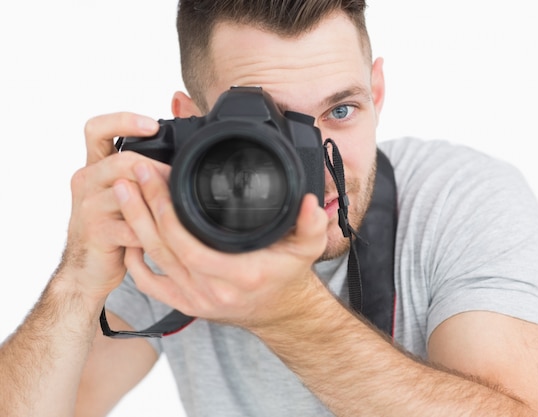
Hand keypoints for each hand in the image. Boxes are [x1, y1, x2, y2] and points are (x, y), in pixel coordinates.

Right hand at [58, 112, 161, 301]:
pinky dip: (154, 229)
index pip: (96, 129)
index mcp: (94, 166)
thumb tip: (183, 154)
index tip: (152, 125)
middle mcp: (86, 181)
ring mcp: (88, 206)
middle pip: (122, 161)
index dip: (124, 121)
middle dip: (158, 169)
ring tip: (177, 206)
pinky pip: (132, 225)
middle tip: (180, 180)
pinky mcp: (97, 232)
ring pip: (128, 192)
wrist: (88, 269)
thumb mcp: (125, 195)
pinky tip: (168, 234)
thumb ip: (142, 173)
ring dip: (158, 199)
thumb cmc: (113, 228)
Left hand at [114, 160, 327, 328]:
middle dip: (143, 208)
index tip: (155, 177)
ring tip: (124, 192)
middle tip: (131, 174)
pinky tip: (128, 236)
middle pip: (163, 248)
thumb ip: (311, 224)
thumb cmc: (288, 276)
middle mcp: (212, 291)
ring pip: (153, 262)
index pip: (189, 244)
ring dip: (135, 225)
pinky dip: (134, 262)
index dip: (166, 211)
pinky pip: (150, 286)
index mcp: (239, 275)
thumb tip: (310, 202)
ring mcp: (195, 300)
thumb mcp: (308, 248)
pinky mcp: (186, 305)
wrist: (280, 312)